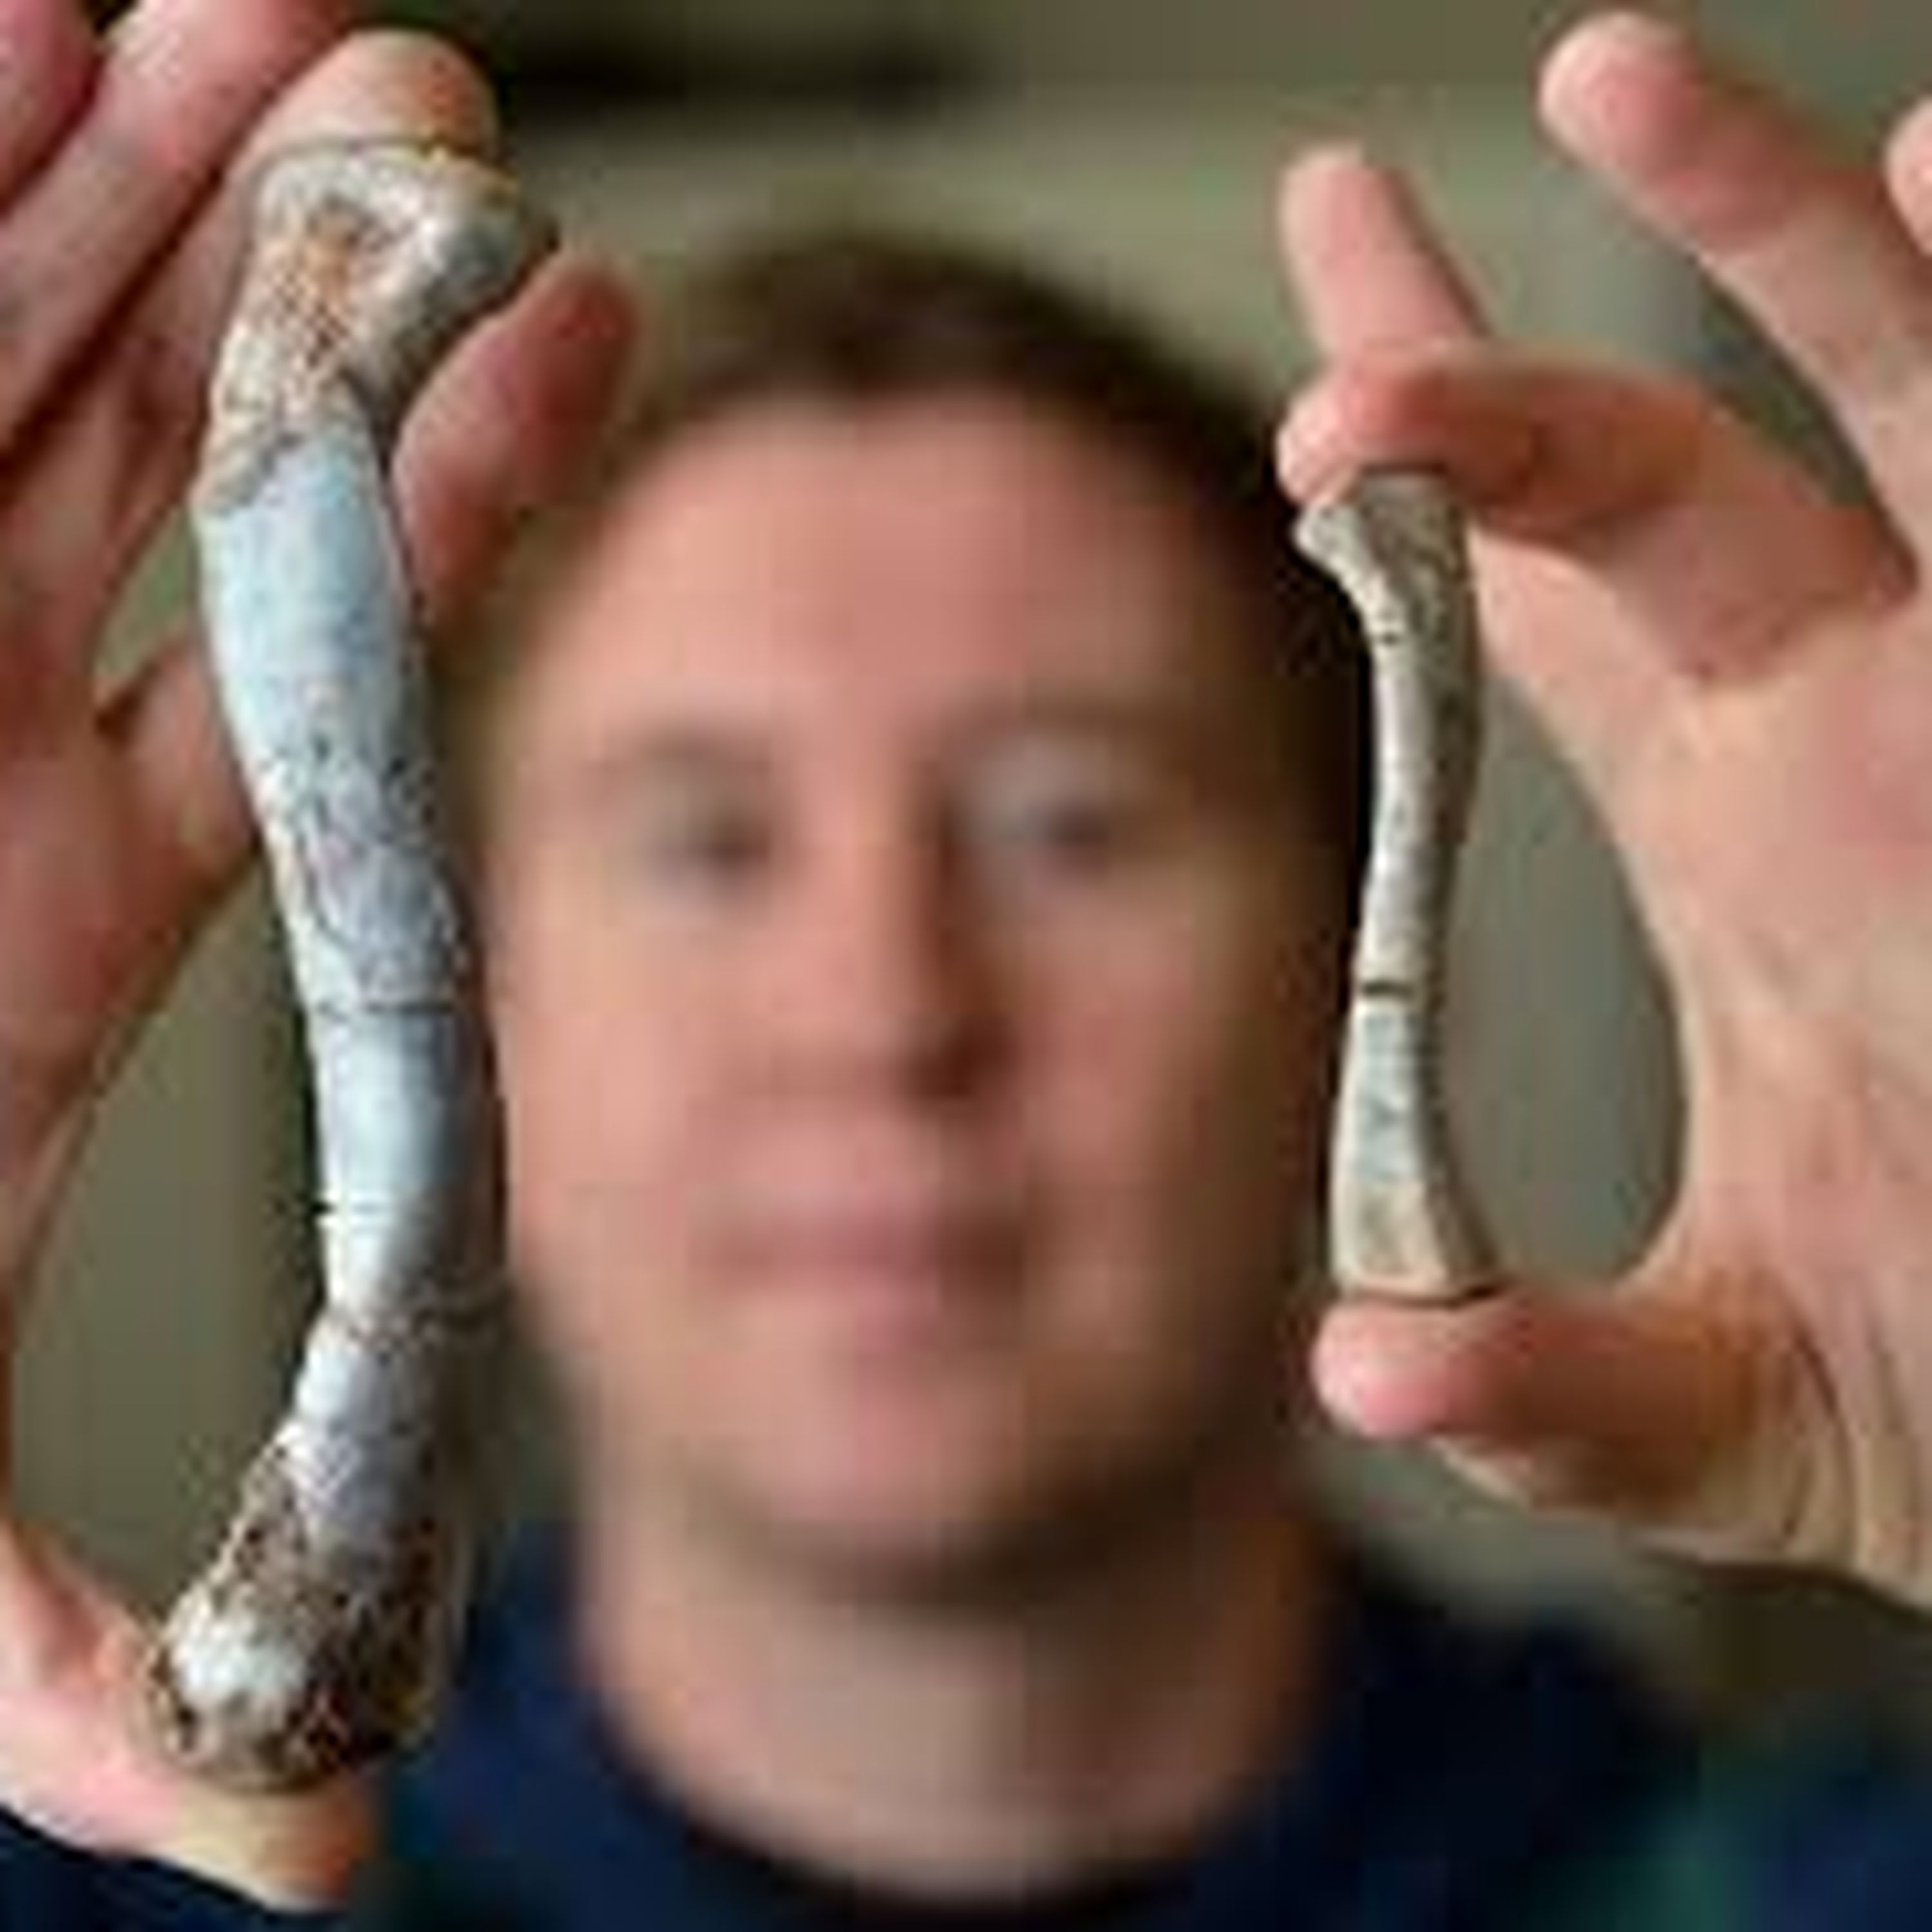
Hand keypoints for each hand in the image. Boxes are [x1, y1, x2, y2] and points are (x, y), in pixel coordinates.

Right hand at [0, 0, 633, 1904]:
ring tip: (297, 29)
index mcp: (61, 912)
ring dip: (134, 184)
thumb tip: (315, 1864)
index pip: (313, 673)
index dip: (456, 510)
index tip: (597, 348)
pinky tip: (17, 36)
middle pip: (178, 465)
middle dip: (296, 285)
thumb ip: (109, 1698)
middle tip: (453, 116)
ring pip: (9, 357)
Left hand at [1276, 9, 1931, 1610]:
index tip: (1310, 336)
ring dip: (1808, 261)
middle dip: (1508, 374)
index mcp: (1745, 834)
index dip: (1423, 478)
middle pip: (1656, 483)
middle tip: (1350, 208)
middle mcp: (1866, 738)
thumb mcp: (1717, 1407)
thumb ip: (1544, 1385)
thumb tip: (1363, 1375)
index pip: (1538, 606)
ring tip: (1676, 88)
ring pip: (1908, 425)